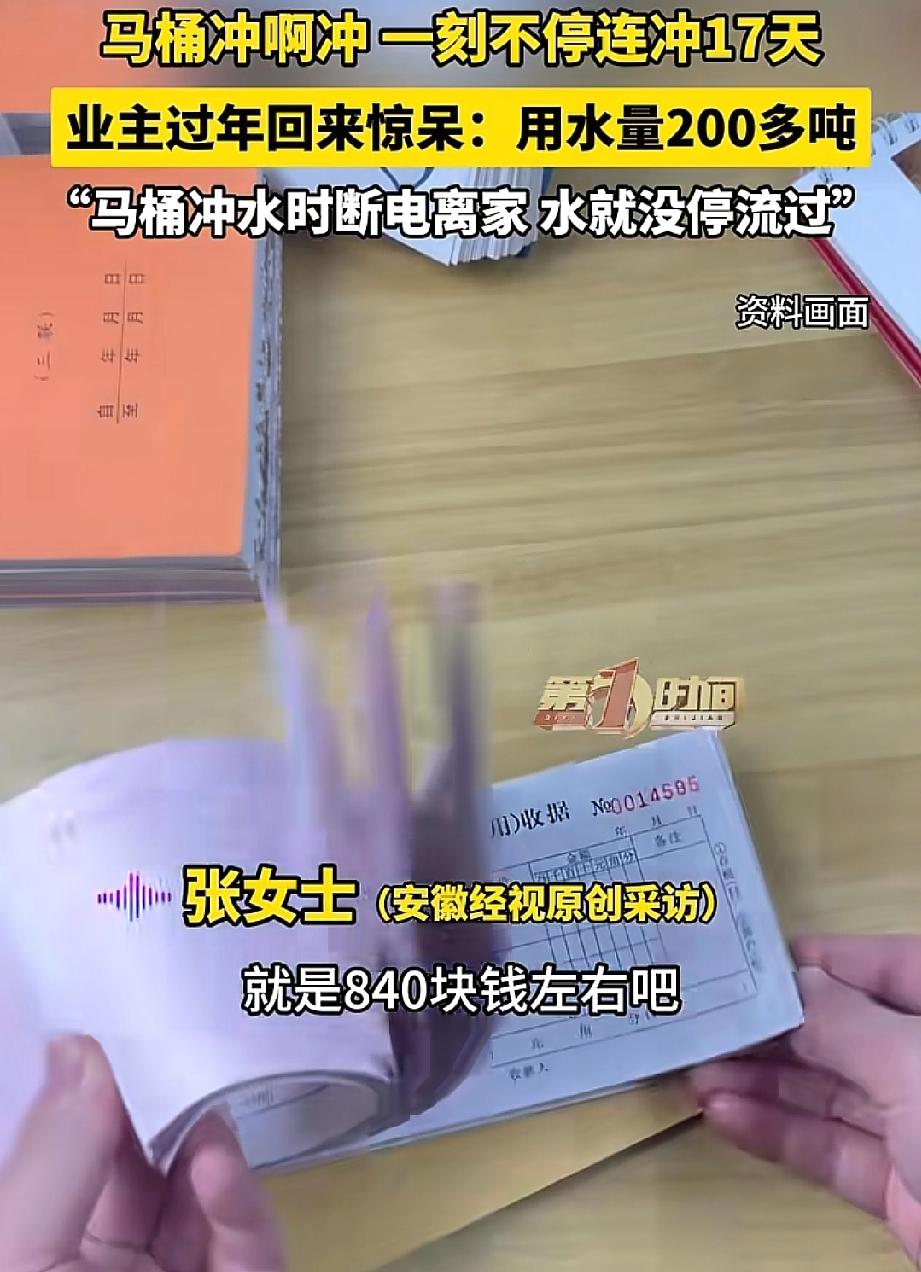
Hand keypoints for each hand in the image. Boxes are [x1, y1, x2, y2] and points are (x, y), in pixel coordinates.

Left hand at [0, 1035, 284, 1271]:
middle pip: (148, 1160)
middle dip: (163, 1104)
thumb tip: (77, 1046)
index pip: (74, 1147)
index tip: (115, 1025)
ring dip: (209, 1142)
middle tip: (176, 1045)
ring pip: (209, 1188)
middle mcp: (109, 1257)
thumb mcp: (21, 1252)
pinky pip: (251, 1237)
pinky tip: (218, 1165)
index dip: (95, 1086)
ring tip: (204, 1105)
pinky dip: (240, 1196)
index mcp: (48, 1244)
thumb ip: (55, 1154)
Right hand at [690, 935, 920, 1263]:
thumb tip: (793, 979)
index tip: (750, 958)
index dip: (821, 959)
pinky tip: (725, 1115)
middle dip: (777, 1028)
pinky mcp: (903, 1188)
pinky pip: (832, 1149)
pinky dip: (778, 1133)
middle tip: (706, 1018)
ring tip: (697, 1069)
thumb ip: (842, 1021)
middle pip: (849, 1030)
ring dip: (764, 1081)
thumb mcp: (913, 1064)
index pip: (888, 965)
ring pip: (833, 1092)